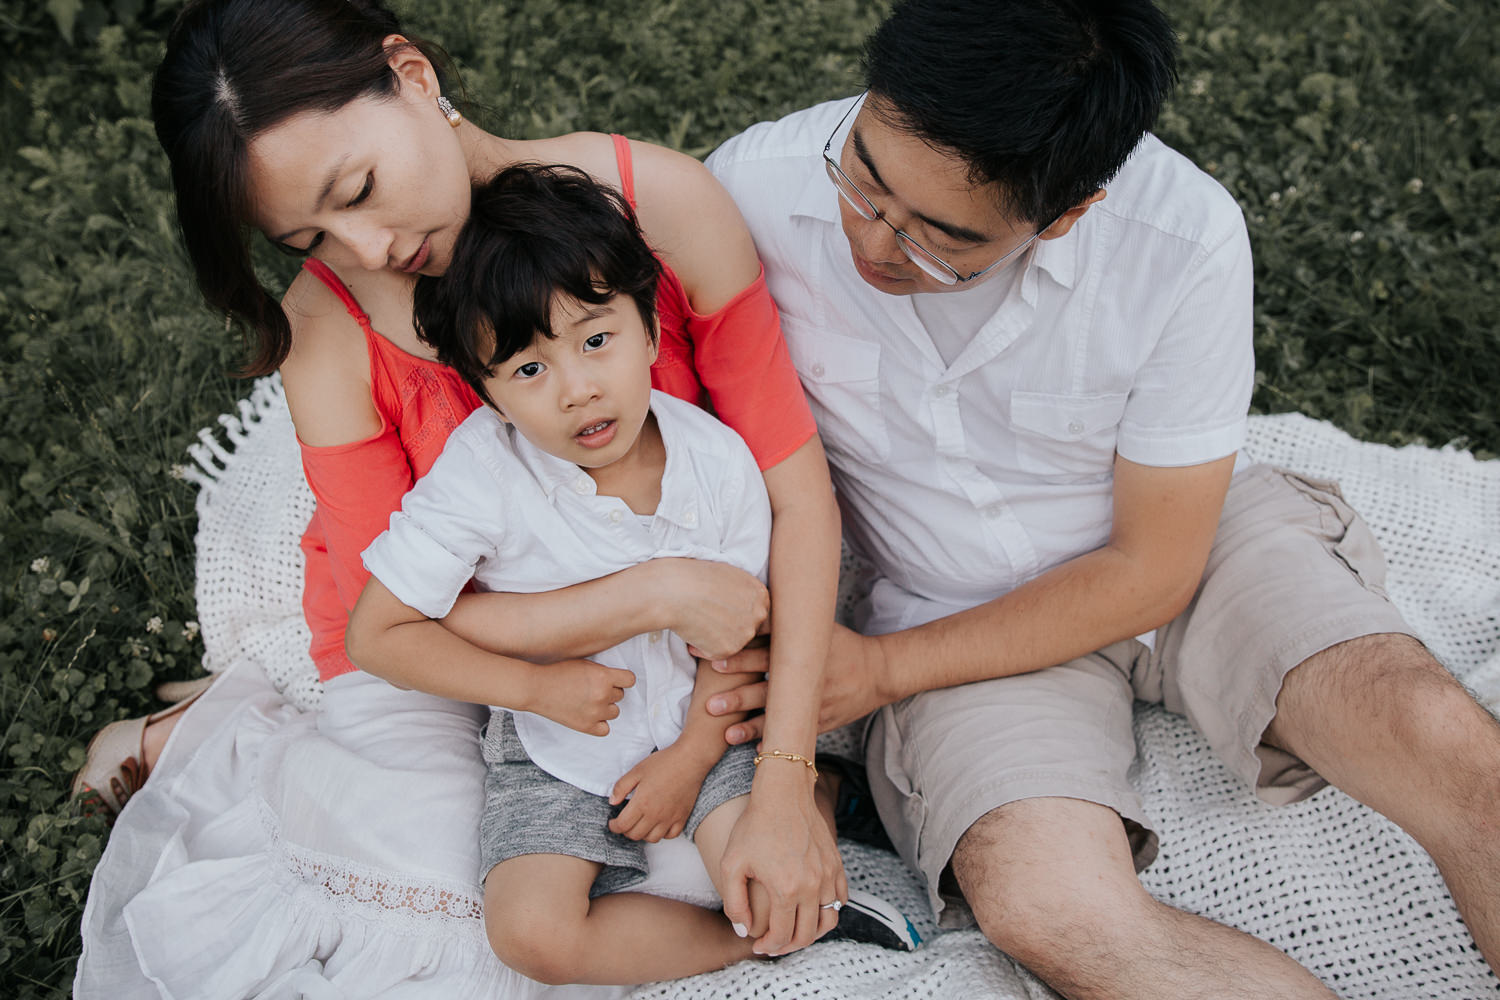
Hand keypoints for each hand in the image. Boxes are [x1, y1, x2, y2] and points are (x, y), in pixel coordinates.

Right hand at [523, 659, 634, 735]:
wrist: (536, 688)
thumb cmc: (558, 672)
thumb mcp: (585, 664)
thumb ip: (603, 672)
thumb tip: (618, 680)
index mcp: (603, 677)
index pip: (630, 680)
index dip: (622, 679)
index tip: (614, 680)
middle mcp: (602, 695)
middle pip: (620, 696)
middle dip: (609, 692)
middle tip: (591, 690)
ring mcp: (595, 712)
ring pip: (614, 712)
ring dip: (605, 708)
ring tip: (588, 702)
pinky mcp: (586, 726)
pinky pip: (605, 729)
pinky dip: (599, 724)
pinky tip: (589, 716)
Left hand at [607, 745, 713, 841]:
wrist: (690, 760)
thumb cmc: (664, 763)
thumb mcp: (637, 770)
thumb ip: (621, 787)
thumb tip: (612, 801)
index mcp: (642, 803)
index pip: (623, 825)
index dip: (614, 826)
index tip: (613, 822)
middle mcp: (655, 815)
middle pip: (635, 835)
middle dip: (626, 831)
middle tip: (625, 822)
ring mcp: (670, 818)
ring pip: (652, 839)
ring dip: (643, 834)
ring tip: (641, 824)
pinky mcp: (682, 817)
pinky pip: (670, 835)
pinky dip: (662, 834)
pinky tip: (659, 824)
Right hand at [650, 558, 768, 659]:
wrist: (674, 589)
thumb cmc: (695, 576)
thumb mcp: (728, 574)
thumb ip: (742, 591)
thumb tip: (741, 603)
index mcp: (761, 594)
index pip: (755, 611)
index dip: (736, 612)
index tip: (720, 609)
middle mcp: (759, 615)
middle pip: (747, 628)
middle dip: (729, 627)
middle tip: (708, 616)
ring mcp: (745, 634)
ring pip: (732, 642)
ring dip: (715, 638)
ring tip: (697, 621)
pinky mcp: (728, 650)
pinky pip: (716, 654)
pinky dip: (702, 648)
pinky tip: (690, 632)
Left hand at [706, 623, 892, 743]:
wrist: (877, 672)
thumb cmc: (839, 646)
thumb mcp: (816, 629)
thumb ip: (783, 624)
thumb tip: (751, 607)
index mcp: (799, 654)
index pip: (761, 652)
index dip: (736, 655)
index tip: (710, 659)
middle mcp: (804, 679)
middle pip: (765, 687)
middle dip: (736, 696)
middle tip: (710, 703)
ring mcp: (814, 702)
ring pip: (778, 717)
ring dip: (751, 726)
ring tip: (727, 734)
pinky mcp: (822, 721)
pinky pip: (798, 733)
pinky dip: (780, 741)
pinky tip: (761, 751)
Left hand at [720, 766, 846, 955]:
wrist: (783, 793)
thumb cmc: (753, 826)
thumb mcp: (731, 864)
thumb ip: (734, 903)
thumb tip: (744, 931)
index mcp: (786, 889)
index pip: (782, 935)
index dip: (768, 947)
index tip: (758, 946)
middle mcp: (812, 886)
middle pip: (807, 935)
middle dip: (788, 946)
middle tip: (774, 945)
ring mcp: (828, 875)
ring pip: (829, 920)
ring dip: (812, 933)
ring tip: (794, 932)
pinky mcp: (836, 864)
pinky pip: (840, 899)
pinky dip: (829, 911)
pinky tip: (811, 909)